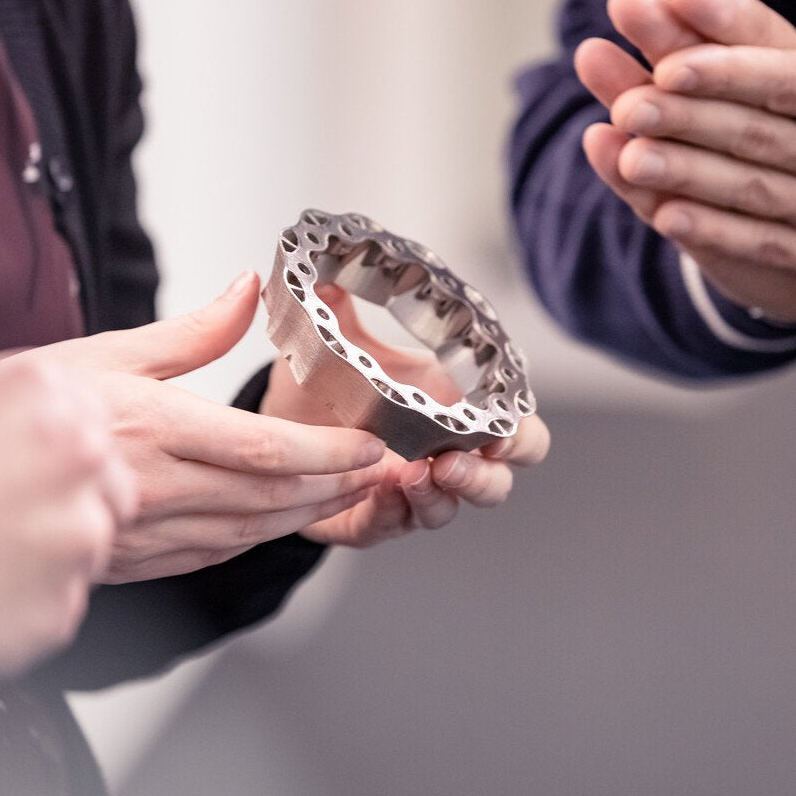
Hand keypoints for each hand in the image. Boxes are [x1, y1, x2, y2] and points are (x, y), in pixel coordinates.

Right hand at [0, 356, 132, 698]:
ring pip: (88, 554)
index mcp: (55, 394)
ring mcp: (79, 534)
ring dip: (44, 563)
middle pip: (111, 493)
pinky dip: (21, 610)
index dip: (60, 467)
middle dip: (64, 514)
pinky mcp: (64, 605)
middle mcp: (82, 456)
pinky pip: (58, 608)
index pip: (101, 432)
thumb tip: (70, 436)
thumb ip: (32, 416)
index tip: (22, 481)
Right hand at [15, 272, 389, 581]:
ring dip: (299, 518)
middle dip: (331, 489)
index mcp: (141, 427)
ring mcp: (128, 544)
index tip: (369, 450)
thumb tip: (247, 289)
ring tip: (340, 498)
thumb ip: (181, 334)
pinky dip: (243, 542)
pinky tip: (265, 526)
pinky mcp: (110, 581)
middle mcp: (143, 490)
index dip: (326, 455)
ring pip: (239, 535)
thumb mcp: (82, 356)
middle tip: (376, 478)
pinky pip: (196, 562)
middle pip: (265, 498)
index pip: (260, 447)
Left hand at [260, 286, 550, 546]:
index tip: (505, 426)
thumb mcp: (337, 349)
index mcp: (453, 413)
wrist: (276, 438)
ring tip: (423, 471)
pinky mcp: (375, 519)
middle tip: (467, 455)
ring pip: (452, 507)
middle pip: (498, 480)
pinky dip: (397, 510)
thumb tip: (325, 271)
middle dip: (490, 473)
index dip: (520, 435)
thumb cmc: (324, 393)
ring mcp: (413, 492)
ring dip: (444, 493)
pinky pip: (398, 524)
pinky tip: (387, 489)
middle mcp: (443, 458)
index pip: (515, 431)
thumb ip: (338, 311)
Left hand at [618, 0, 795, 312]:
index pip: (795, 83)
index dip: (730, 72)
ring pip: (752, 193)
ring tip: (627, 160)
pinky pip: (769, 245)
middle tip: (627, 105)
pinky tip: (668, 217)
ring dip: (686, 177)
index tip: (677, 61)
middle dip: (686, 122)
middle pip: (757, 137)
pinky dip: (717, 233)